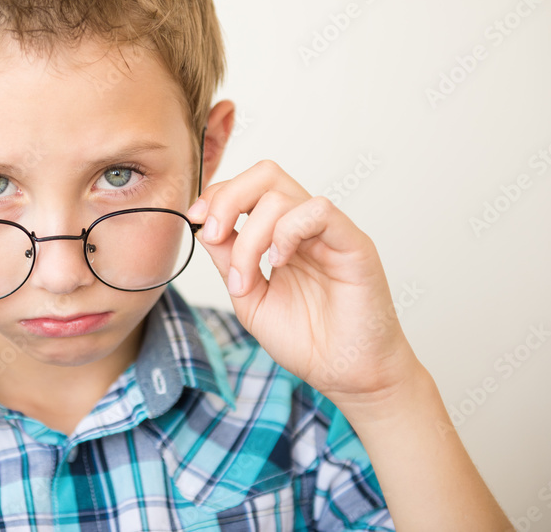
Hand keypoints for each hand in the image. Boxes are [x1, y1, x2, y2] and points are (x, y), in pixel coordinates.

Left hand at [187, 160, 419, 410]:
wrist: (346, 375)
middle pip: (265, 174)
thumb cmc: (308, 340)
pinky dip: (288, 231)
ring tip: (248, 276)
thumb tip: (203, 225)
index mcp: (281, 234)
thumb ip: (229, 260)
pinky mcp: (353, 244)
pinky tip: (280, 262)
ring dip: (250, 234)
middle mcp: (305, 225)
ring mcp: (329, 232)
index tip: (197, 222)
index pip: (248, 188)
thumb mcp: (250, 298)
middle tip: (214, 234)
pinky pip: (318, 211)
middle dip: (227, 198)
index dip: (217, 197)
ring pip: (281, 195)